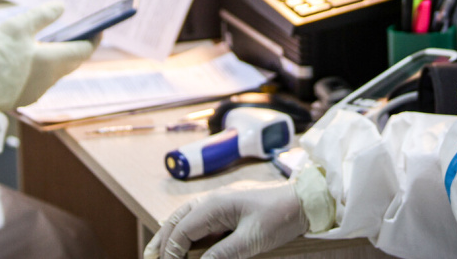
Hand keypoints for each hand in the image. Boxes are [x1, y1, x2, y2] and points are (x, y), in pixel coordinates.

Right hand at [0, 2, 93, 110]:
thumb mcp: (17, 27)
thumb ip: (41, 16)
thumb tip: (61, 6)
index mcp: (53, 62)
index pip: (83, 51)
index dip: (93, 39)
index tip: (98, 29)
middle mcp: (49, 80)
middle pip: (72, 63)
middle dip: (78, 47)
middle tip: (80, 33)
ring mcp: (36, 91)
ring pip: (56, 72)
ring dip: (60, 58)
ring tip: (56, 42)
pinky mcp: (22, 97)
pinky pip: (41, 80)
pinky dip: (44, 67)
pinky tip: (33, 58)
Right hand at [144, 184, 307, 258]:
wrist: (302, 202)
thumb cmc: (279, 217)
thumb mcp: (252, 239)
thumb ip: (223, 254)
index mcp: (215, 205)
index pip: (182, 230)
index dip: (170, 252)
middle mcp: (210, 203)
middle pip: (176, 222)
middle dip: (161, 242)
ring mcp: (216, 207)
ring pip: (182, 220)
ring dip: (168, 236)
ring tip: (154, 254)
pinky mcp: (223, 214)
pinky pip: (196, 223)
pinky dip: (182, 234)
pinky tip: (179, 247)